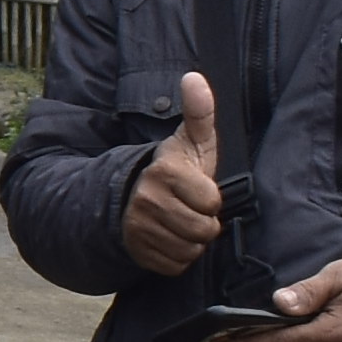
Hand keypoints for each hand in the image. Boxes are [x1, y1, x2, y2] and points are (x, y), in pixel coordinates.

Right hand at [117, 71, 223, 276]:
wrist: (130, 199)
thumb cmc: (174, 170)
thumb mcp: (190, 141)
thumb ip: (199, 112)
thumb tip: (195, 76)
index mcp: (165, 172)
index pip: (211, 202)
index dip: (210, 199)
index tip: (197, 190)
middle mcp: (147, 200)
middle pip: (203, 230)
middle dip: (203, 222)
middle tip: (190, 209)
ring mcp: (139, 228)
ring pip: (190, 249)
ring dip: (192, 241)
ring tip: (180, 223)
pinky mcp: (138, 252)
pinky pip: (176, 265)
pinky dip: (177, 256)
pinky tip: (169, 238)